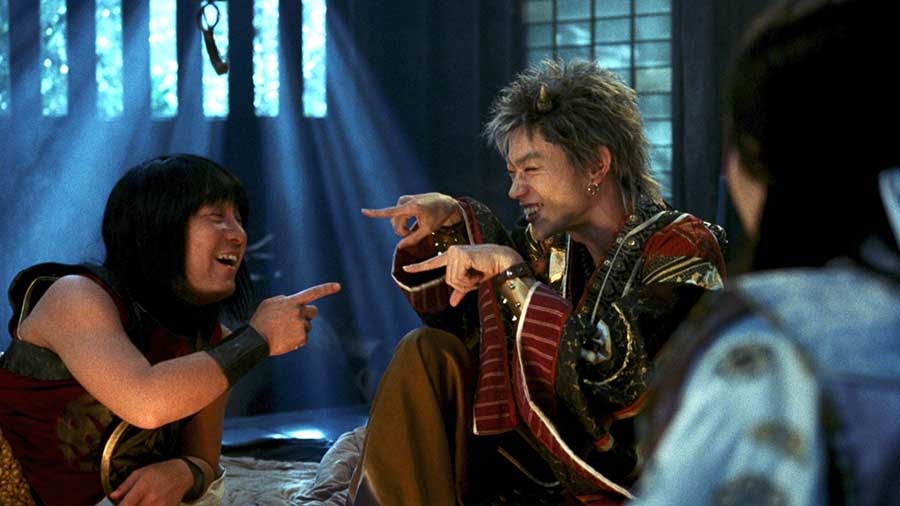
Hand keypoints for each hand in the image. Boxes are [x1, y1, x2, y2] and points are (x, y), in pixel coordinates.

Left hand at [108, 459, 192, 505]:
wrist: (181, 474)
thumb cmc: (159, 471)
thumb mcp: (140, 473)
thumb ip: (125, 486)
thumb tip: (112, 497)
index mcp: (143, 486)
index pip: (125, 505)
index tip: (117, 505)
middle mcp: (152, 498)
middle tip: (131, 502)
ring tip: (140, 502)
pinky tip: (148, 503)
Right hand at [249, 283, 341, 355]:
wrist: (255, 340)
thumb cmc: (260, 321)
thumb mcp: (269, 304)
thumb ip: (284, 300)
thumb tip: (291, 300)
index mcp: (292, 301)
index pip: (312, 293)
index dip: (326, 289)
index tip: (339, 286)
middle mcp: (299, 312)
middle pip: (313, 312)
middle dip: (307, 315)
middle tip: (294, 321)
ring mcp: (301, 325)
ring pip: (307, 326)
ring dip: (298, 329)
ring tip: (283, 333)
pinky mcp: (302, 338)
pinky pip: (304, 338)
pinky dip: (296, 340)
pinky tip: (284, 340)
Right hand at [362, 193, 461, 249]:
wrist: (445, 202)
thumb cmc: (438, 217)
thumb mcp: (428, 230)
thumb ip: (413, 239)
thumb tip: (399, 247)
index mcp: (413, 207)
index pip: (391, 212)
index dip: (375, 213)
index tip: (363, 211)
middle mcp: (406, 201)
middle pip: (394, 222)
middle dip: (400, 232)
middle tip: (411, 237)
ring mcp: (404, 199)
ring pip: (395, 219)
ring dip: (401, 227)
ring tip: (411, 231)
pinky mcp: (404, 199)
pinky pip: (397, 214)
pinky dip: (402, 221)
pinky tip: (410, 223)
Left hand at [403, 244, 523, 305]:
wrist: (502, 262)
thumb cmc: (488, 270)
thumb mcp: (471, 283)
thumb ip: (460, 291)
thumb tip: (451, 304)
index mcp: (451, 257)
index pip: (432, 263)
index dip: (418, 267)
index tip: (405, 268)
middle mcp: (451, 253)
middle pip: (448, 280)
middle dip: (464, 284)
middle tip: (476, 277)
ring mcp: (455, 252)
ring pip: (453, 279)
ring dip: (468, 282)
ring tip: (477, 273)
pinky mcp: (461, 254)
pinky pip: (459, 277)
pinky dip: (470, 279)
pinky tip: (478, 271)